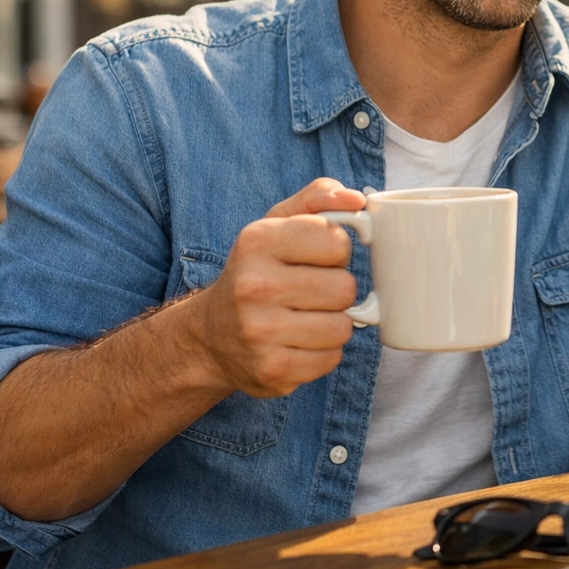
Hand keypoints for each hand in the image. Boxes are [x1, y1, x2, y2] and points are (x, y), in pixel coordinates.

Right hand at [184, 178, 364, 397]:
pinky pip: (332, 358)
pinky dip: (323, 352)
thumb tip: (356, 198)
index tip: (317, 258)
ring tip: (305, 318)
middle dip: (336, 289)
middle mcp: (253, 286)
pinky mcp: (272, 370)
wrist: (211, 335)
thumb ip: (318, 198)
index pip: (337, 241)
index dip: (336, 250)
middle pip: (344, 287)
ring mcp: (260, 332)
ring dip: (332, 323)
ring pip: (342, 327)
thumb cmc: (257, 272)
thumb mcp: (277, 224)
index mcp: (258, 241)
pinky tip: (298, 343)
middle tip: (310, 292)